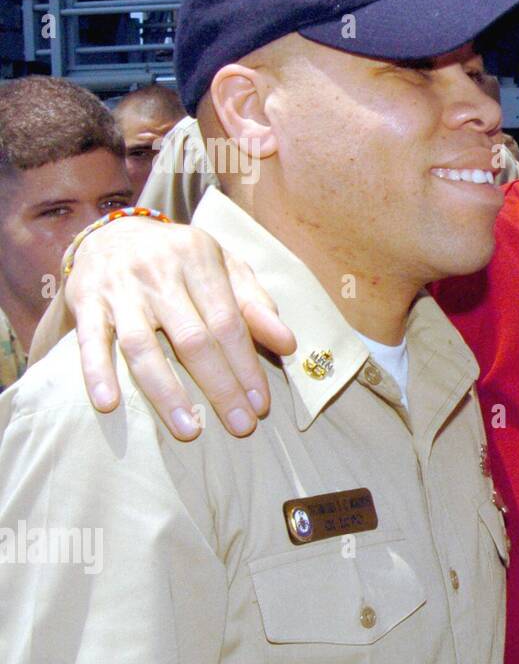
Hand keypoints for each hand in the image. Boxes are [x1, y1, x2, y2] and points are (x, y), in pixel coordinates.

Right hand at [63, 217, 295, 439]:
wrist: (113, 233)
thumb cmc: (182, 260)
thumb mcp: (225, 268)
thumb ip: (256, 304)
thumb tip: (289, 344)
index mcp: (198, 258)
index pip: (228, 322)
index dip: (246, 366)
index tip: (261, 404)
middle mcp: (158, 272)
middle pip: (192, 339)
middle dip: (220, 387)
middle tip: (241, 426)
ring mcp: (119, 288)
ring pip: (142, 346)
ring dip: (166, 392)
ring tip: (188, 430)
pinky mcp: (85, 301)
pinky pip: (89, 341)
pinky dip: (97, 372)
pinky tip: (108, 404)